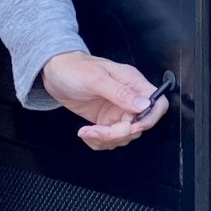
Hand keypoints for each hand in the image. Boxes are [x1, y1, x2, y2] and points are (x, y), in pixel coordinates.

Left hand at [39, 50, 169, 150]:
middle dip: (118, 134)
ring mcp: (117, 111)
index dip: (150, 119)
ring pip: (125, 136)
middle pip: (139, 126)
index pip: (157, 104)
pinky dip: (98, 141)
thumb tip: (145, 104)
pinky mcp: (106, 121)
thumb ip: (121, 93)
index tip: (132, 127)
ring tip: (87, 132)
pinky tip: (86, 133)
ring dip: (105, 140)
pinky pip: (110, 139)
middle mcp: (128, 99)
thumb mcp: (96, 79)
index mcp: (132, 83)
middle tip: (98, 131)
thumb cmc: (74, 68)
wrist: (54, 73)